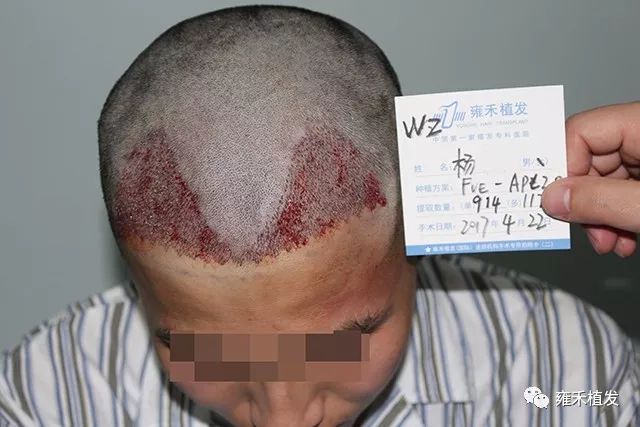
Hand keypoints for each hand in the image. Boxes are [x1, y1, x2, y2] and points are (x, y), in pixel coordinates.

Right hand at [541, 102, 639, 256]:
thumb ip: (600, 201)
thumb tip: (553, 198)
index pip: (581, 131)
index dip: (564, 168)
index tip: (559, 203)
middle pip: (589, 159)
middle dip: (584, 201)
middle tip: (588, 232)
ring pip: (605, 179)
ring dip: (599, 216)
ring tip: (611, 242)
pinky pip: (624, 190)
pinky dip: (618, 215)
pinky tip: (624, 238)